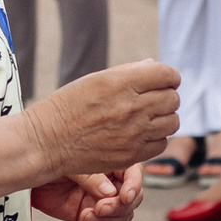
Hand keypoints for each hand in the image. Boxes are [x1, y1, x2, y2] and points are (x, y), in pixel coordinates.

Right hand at [20, 60, 179, 181]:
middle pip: (173, 98)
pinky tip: (141, 134)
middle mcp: (131, 107)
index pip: (167, 75)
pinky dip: (156, 138)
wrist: (46, 142)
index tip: (162, 80)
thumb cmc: (67, 106)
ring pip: (172, 122)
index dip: (169, 76)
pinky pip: (161, 144)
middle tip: (152, 99)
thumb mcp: (95, 79)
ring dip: (164, 117)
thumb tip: (154, 66)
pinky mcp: (131, 155)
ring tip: (149, 117)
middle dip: (166, 95)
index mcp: (121, 82)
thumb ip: (128, 72)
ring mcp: (133, 133)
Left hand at [30, 164, 145, 220]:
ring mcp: (101, 201)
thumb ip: (91, 177)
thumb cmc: (50, 157)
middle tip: (99, 208)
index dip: (134, 187)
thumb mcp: (71, 162)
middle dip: (118, 209)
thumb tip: (110, 192)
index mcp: (111, 163)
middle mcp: (111, 182)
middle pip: (131, 201)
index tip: (124, 197)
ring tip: (85, 217)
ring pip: (120, 218)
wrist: (29, 171)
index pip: (134, 175)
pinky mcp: (88, 215)